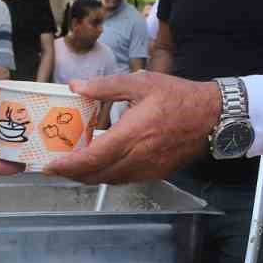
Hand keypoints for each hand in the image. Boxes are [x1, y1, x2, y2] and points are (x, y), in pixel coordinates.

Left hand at [45, 72, 215, 183]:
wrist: (212, 117)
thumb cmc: (178, 97)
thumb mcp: (141, 83)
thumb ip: (106, 86)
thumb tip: (76, 87)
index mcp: (132, 134)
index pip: (93, 158)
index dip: (69, 166)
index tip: (50, 166)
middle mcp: (139, 157)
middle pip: (97, 174)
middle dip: (73, 173)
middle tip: (57, 165)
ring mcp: (148, 169)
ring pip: (110, 179)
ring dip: (90, 175)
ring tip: (75, 164)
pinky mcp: (156, 173)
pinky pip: (125, 179)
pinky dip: (108, 174)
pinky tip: (103, 162)